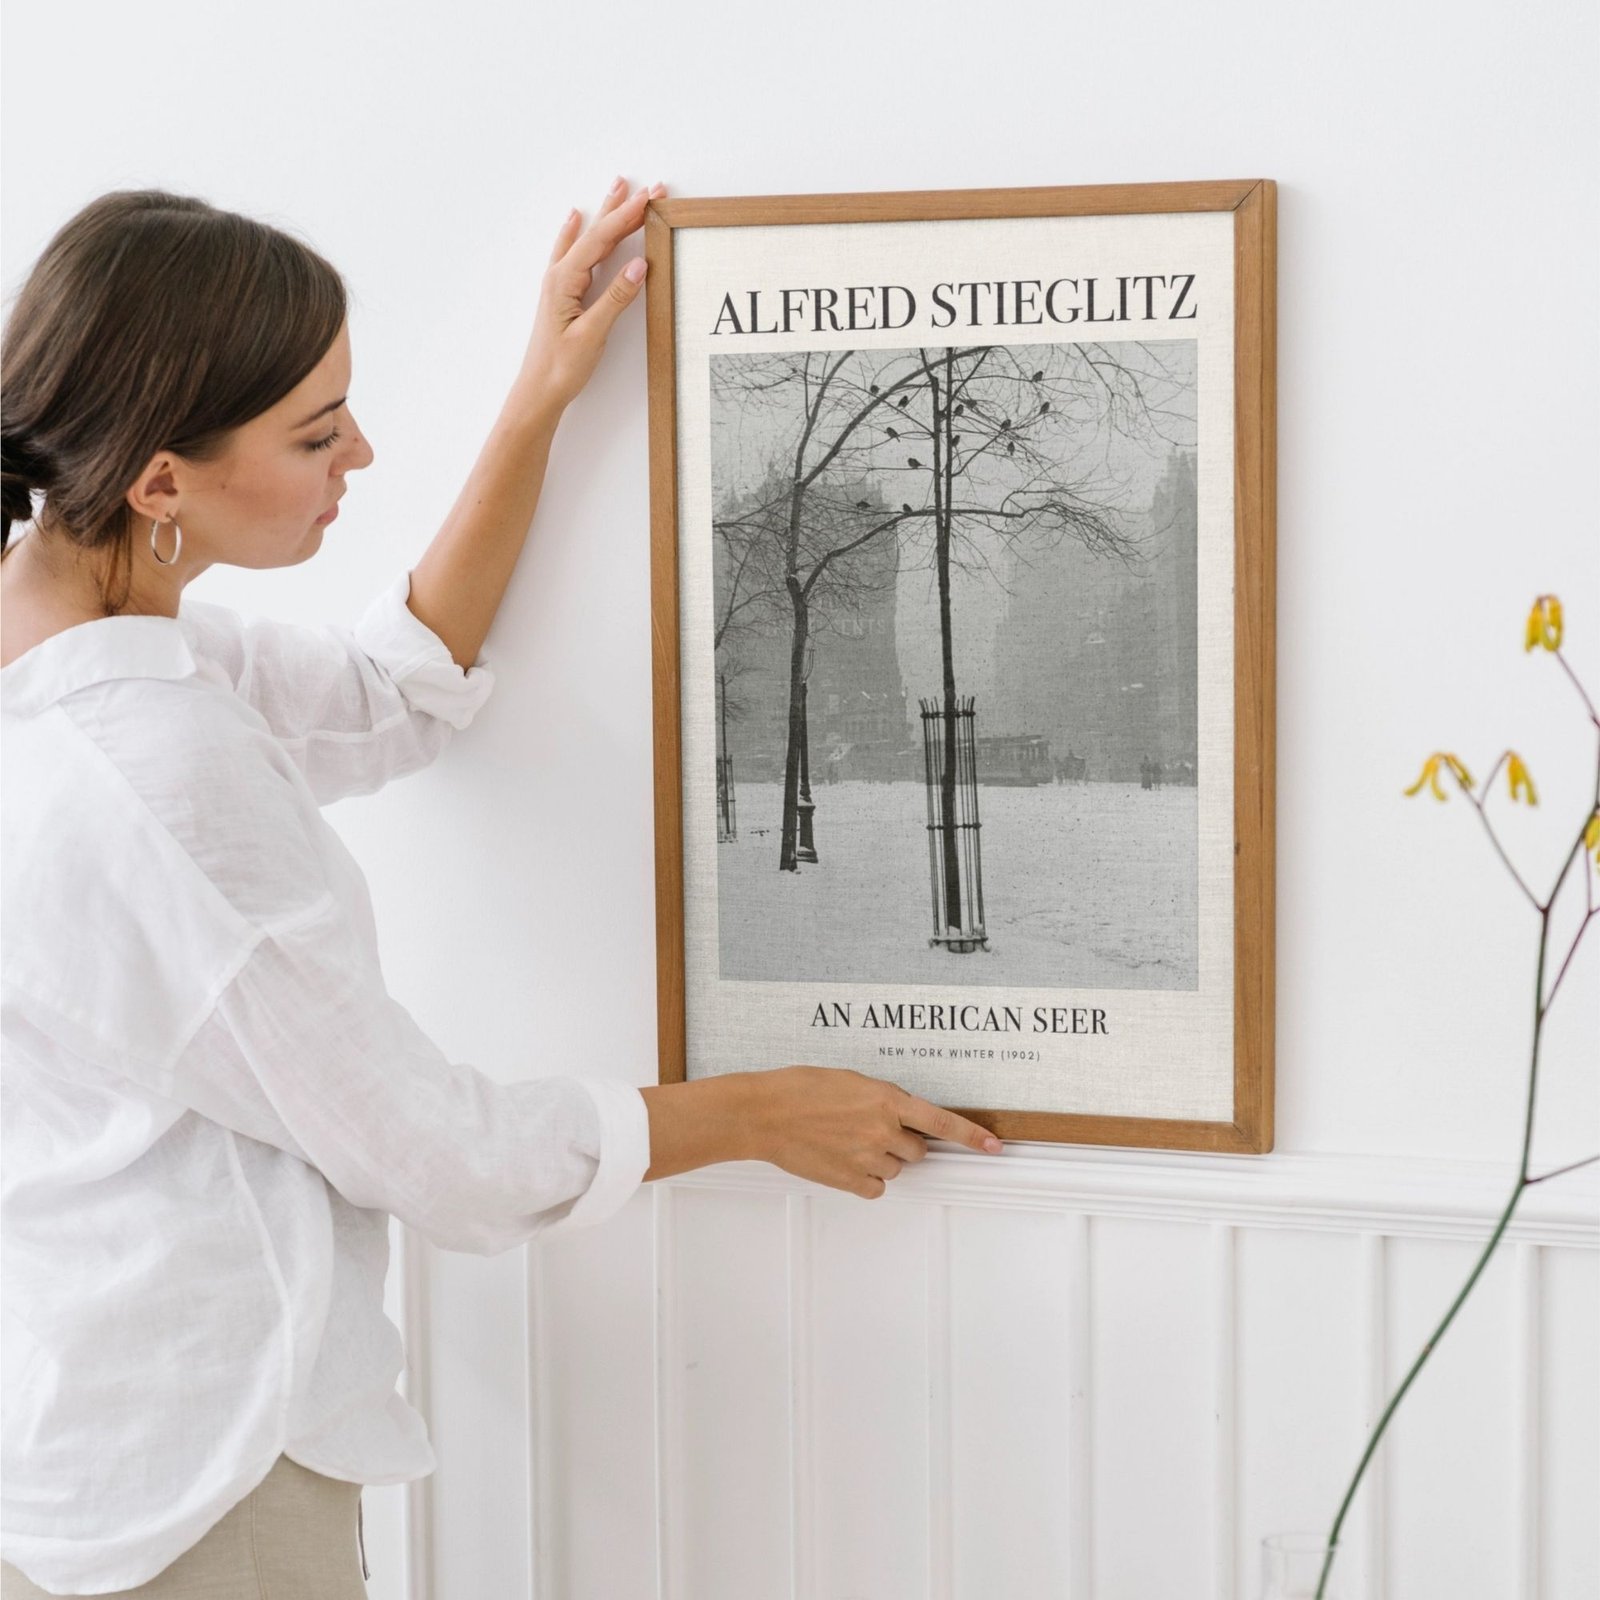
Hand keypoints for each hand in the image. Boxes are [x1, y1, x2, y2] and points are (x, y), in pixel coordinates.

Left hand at [513, 175, 665, 412]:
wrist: (538, 391)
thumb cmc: (561, 367)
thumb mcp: (592, 334)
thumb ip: (615, 298)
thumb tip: (638, 266)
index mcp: (565, 280)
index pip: (601, 240)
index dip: (627, 217)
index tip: (650, 198)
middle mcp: (560, 275)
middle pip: (595, 233)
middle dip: (622, 209)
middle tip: (647, 188)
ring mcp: (559, 283)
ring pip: (587, 238)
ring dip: (605, 213)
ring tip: (618, 188)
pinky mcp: (562, 294)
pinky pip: (574, 251)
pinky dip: (580, 231)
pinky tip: (577, 217)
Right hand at [750, 1065, 1004, 1199]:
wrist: (764, 1113)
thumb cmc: (800, 1089)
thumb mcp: (850, 1081)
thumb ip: (882, 1099)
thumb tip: (900, 1115)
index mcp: (886, 1099)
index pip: (942, 1122)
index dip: (971, 1136)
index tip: (994, 1145)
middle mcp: (882, 1130)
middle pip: (918, 1150)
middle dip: (903, 1142)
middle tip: (871, 1131)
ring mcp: (866, 1157)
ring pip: (895, 1169)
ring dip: (880, 1159)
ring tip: (846, 1142)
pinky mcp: (849, 1180)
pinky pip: (876, 1188)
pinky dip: (864, 1179)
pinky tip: (843, 1161)